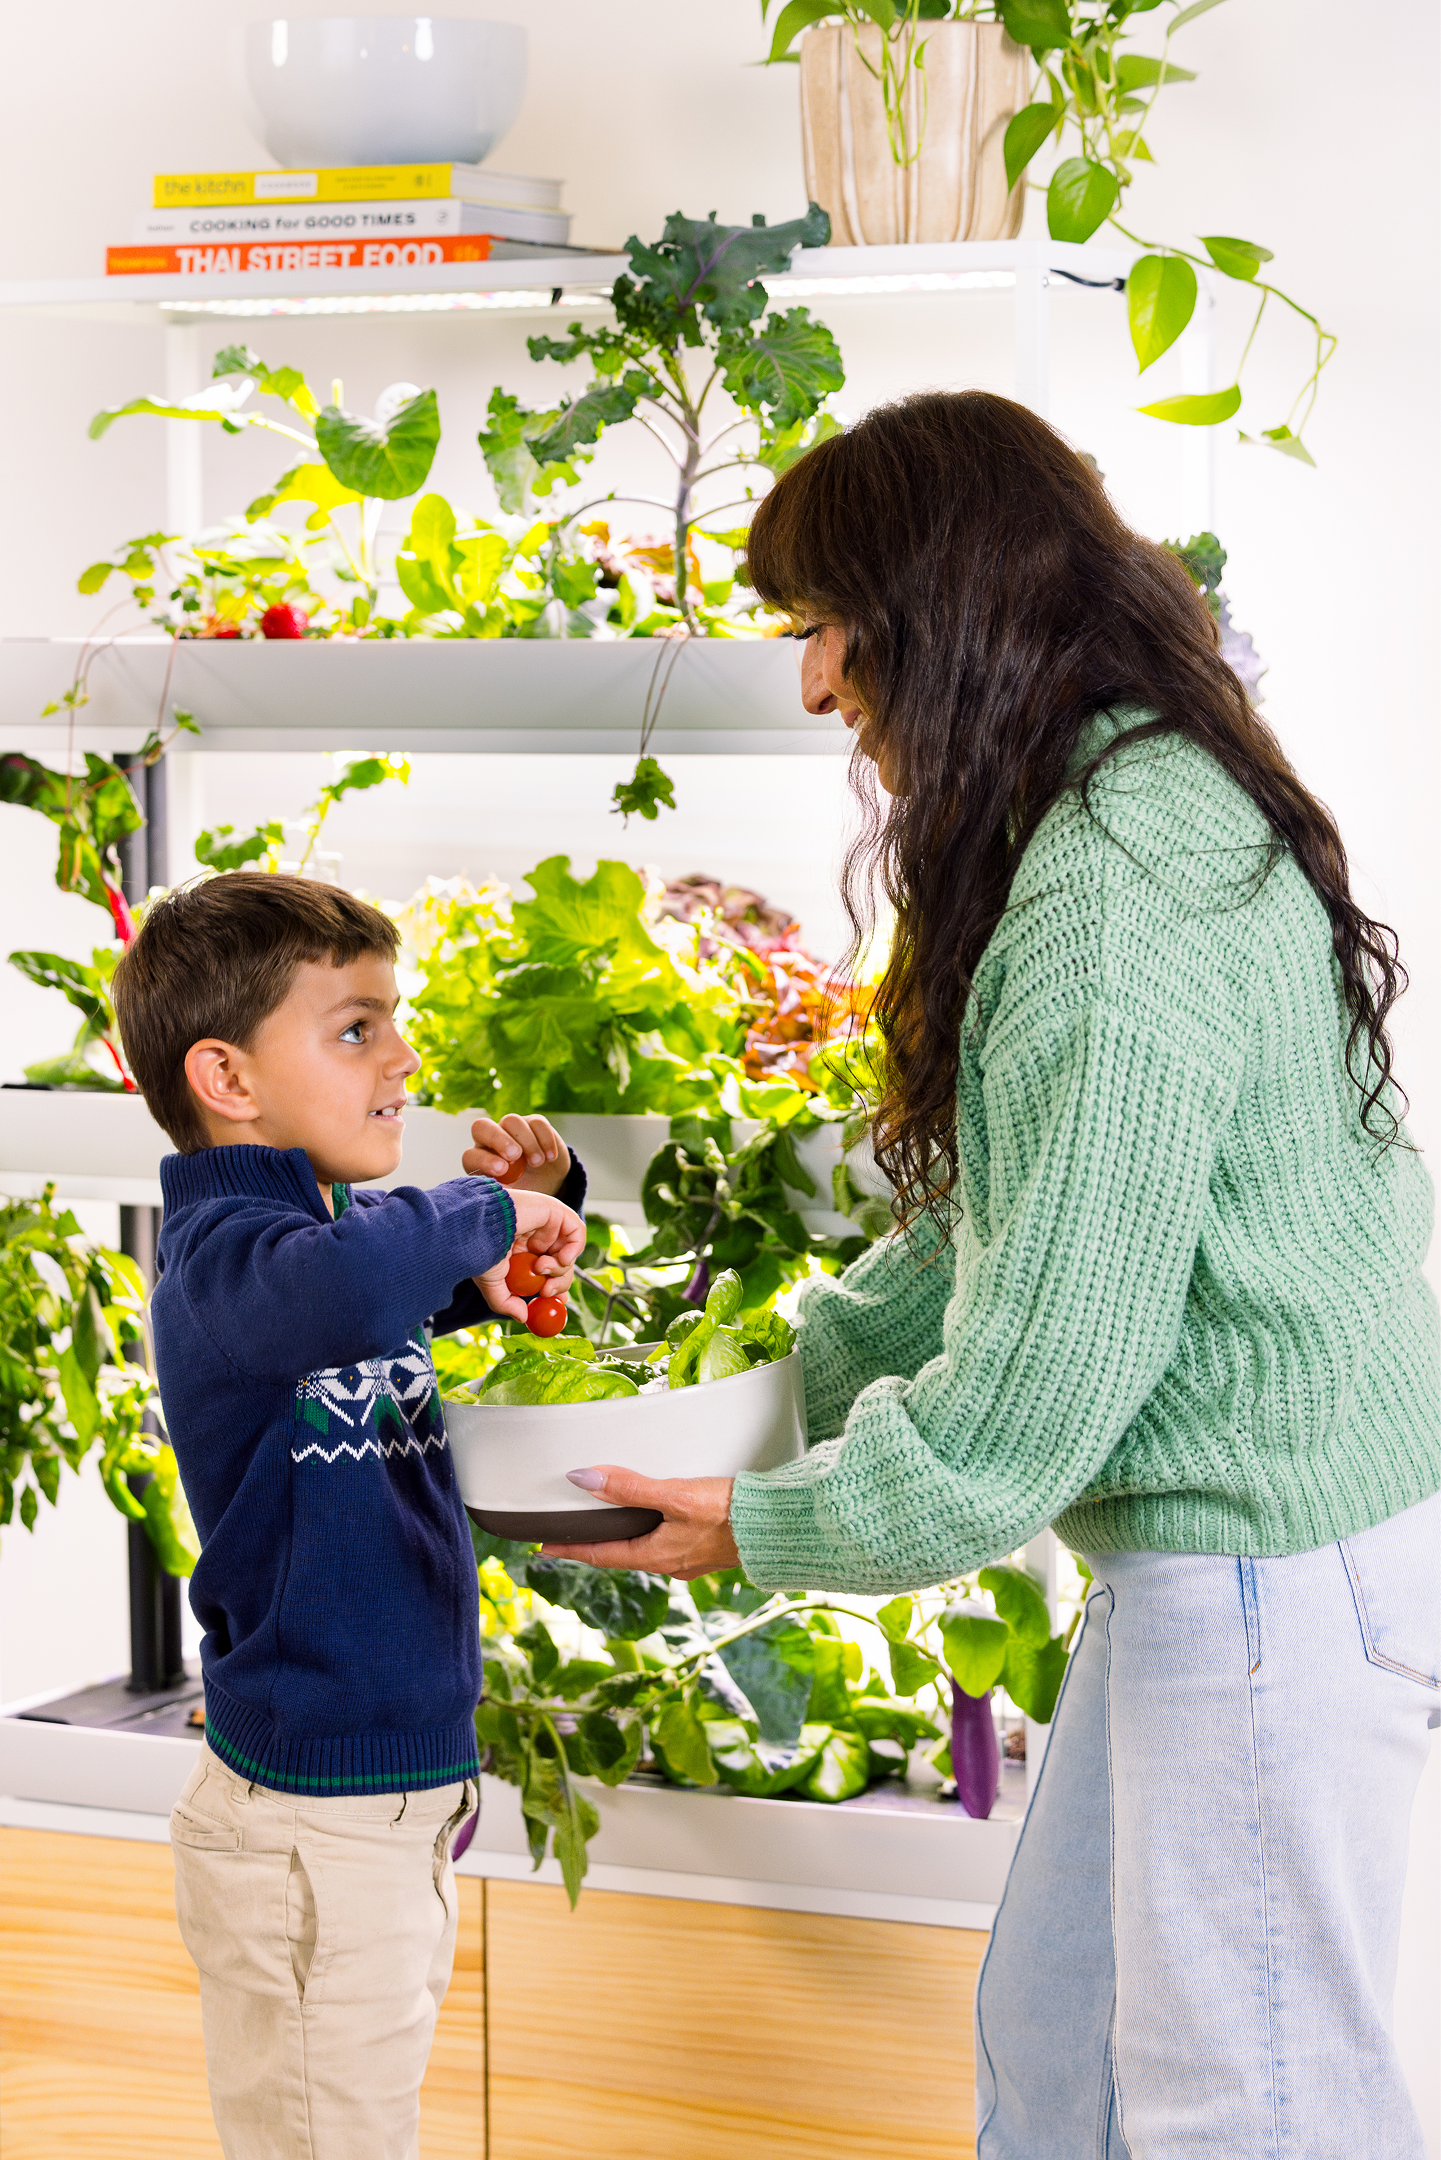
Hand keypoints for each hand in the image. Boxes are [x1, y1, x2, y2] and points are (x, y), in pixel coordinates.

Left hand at [463, 1113, 570, 1195]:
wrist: (549, 1184)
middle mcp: (491, 1141)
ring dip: (527, 1142)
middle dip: (499, 1140)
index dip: (484, 1160)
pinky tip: (551, 1157)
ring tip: (538, 1163)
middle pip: (482, 1127)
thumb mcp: (513, 1199)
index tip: (502, 1171)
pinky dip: (545, 1139)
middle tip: (516, 1156)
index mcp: (480, 1161)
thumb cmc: (525, 1193)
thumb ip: (503, 1194)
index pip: (471, 1155)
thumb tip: (498, 1195)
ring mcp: (511, 1129)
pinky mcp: (533, 1123)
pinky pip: (536, 1123)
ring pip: (511, 1121)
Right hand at [474, 1189, 584, 1321]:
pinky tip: (558, 1258)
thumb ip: (506, 1303)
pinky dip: (573, 1250)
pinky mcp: (556, 1211)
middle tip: (546, 1292)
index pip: (547, 1271)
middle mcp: (535, 1236)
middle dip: (558, 1283)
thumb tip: (522, 1317)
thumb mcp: (492, 1284)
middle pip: (561, 1265)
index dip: (555, 1288)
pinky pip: (577, 1232)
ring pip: (568, 1253)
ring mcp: (546, 1223)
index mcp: (521, 1251)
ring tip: (540, 1267)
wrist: (481, 1227)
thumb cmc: (480, 1248)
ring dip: (559, 1269)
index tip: (557, 1302)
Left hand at [540, 1468, 738, 1579]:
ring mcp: (690, 1559)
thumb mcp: (674, 1496)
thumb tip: (583, 1479)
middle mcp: (670, 1563)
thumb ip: (629, 1487)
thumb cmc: (729, 1514)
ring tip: (613, 1523)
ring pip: (648, 1548)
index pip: (601, 1555)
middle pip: (623, 1553)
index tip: (545, 1548)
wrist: (780, 1527)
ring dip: (627, 1537)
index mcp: (656, 1556)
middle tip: (574, 1532)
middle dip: (598, 1544)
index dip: (571, 1549)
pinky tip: (661, 1519)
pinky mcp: (709, 1549)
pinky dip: (654, 1531)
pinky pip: (670, 1542)